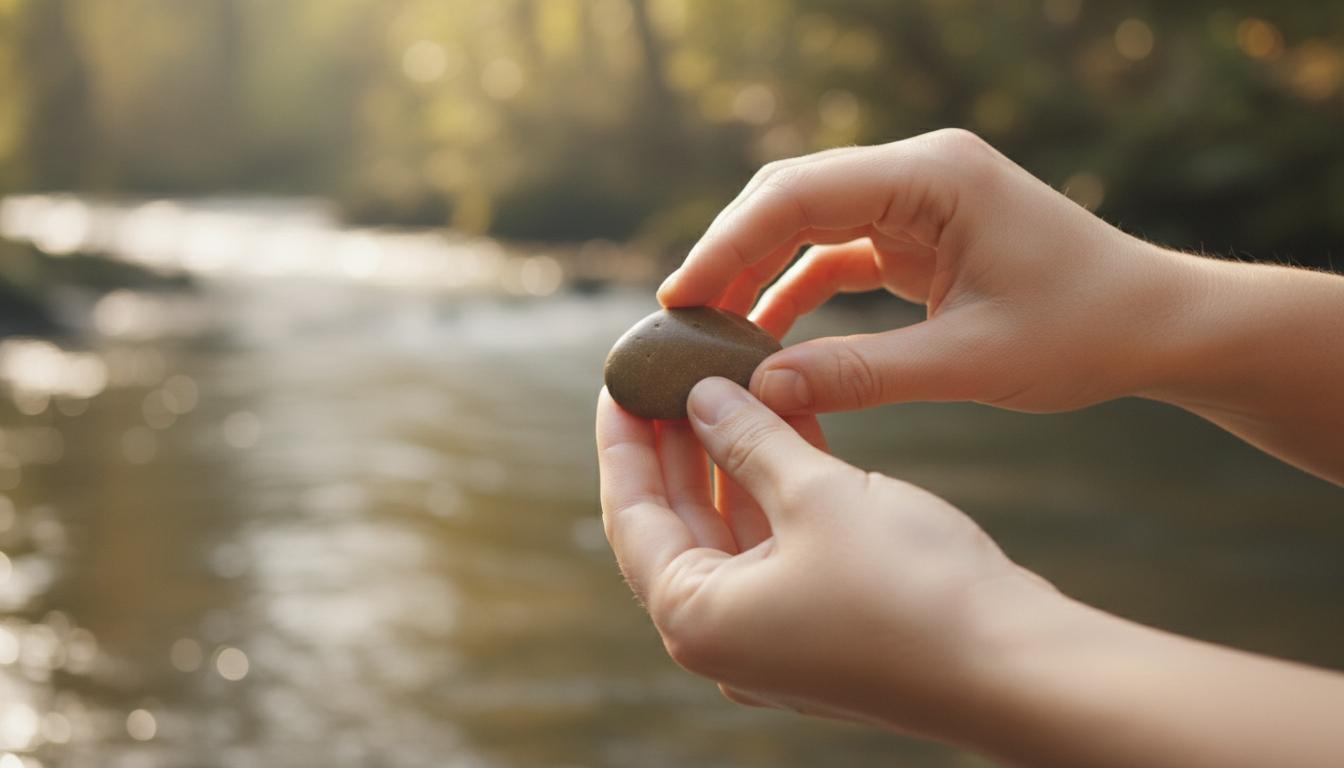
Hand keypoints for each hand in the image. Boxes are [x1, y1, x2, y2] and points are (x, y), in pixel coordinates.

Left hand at [595, 377, 1055, 739]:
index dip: (624, 438)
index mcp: (697, 618)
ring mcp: (775, 633)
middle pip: (678, 520)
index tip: (621, 378)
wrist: (1016, 666)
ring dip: (733, 455)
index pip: (632, 513)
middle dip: (678, 441)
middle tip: (673, 369)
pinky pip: (780, 540)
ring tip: (727, 378)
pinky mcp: (822, 622)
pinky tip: (786, 419)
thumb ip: (749, 440)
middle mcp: (725, 635)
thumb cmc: (912, 589)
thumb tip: (703, 396)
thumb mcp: (817, 496)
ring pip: (734, 526)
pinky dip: (779, 484)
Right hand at [657, 129, 1194, 414]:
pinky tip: (766, 334)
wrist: (1157, 324)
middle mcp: (919, 172)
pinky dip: (799, 288)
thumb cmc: (1084, 331)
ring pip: (808, 222)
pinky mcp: (920, 233)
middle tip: (681, 320)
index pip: (800, 193)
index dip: (729, 244)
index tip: (681, 300)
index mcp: (933, 176)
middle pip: (792, 196)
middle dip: (732, 254)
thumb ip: (861, 373)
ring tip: (713, 333)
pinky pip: (839, 252)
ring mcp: (918, 199)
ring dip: (759, 273)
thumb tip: (764, 391)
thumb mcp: (969, 362)